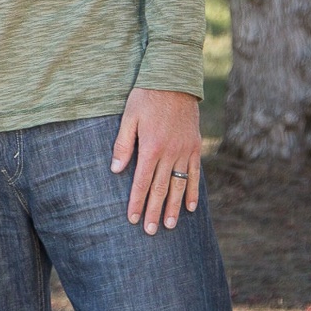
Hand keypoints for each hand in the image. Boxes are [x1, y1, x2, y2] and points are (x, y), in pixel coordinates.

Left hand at [110, 87, 201, 233]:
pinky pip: (194, 174)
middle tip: (150, 231)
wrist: (174, 79)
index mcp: (151, 147)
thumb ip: (123, 144)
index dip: (136, 201)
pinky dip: (193, 191)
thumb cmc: (146, 96)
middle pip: (161, 189)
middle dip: (154, 211)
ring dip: (174, 207)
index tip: (131, 219)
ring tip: (170, 226)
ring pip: (179, 185)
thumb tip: (116, 170)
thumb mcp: (129, 116)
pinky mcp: (194, 147)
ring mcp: (184, 151)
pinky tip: (191, 207)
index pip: (142, 182)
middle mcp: (170, 153)